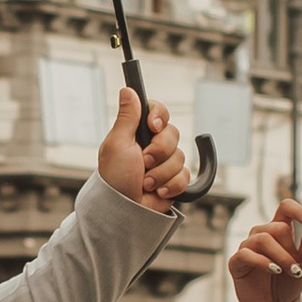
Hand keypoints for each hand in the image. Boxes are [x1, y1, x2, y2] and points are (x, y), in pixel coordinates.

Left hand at [99, 85, 187, 210]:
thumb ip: (126, 116)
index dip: (159, 117)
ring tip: (145, 182)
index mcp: (137, 133)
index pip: (158, 111)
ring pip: (180, 156)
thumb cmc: (114, 178)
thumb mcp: (117, 144)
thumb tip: (127, 89)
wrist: (124, 211)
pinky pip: (186, 176)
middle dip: (159, 151)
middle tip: (143, 162)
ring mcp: (163, 163)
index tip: (152, 126)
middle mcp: (152, 145)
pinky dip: (171, 185)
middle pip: (173, 134)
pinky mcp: (174, 181)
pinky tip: (157, 192)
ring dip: (161, 172)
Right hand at [229, 198, 301, 301]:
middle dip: (291, 249)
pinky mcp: (236, 261)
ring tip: (291, 272)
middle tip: (298, 269)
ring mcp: (247, 247)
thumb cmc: (287, 285)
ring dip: (281, 256)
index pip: (286, 207)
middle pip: (277, 227)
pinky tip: (275, 271)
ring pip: (263, 238)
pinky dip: (263, 262)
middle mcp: (261, 234)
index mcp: (279, 231)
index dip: (298, 210)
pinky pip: (247, 254)